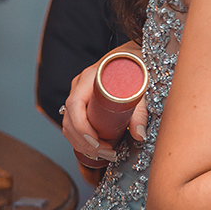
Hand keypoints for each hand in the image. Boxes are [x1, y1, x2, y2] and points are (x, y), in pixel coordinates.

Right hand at [61, 42, 147, 178]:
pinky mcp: (82, 103)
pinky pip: (74, 124)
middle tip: (108, 154)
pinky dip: (81, 140)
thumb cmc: (136, 67)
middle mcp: (79, 86)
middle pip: (70, 119)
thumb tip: (140, 136)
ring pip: (69, 125)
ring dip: (83, 144)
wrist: (133, 55)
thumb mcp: (141, 87)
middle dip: (85, 142)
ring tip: (106, 155)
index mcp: (90, 77)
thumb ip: (140, 112)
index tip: (97, 142)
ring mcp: (78, 94)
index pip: (75, 104)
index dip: (82, 126)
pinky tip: (96, 150)